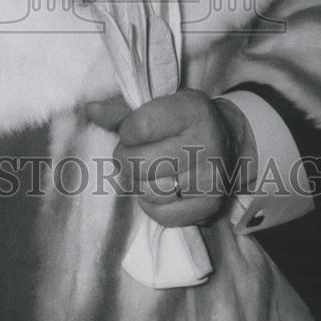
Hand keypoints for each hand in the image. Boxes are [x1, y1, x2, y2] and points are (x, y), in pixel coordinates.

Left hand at [87, 89, 256, 226]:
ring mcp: (209, 177)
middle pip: (138, 163)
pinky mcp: (210, 206)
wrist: (229, 144)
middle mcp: (205, 143)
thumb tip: (91, 110)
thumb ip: (122, 112)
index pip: (138, 127)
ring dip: (137, 184)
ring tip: (146, 172)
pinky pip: (161, 215)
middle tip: (132, 156)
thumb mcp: (159, 106)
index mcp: (190, 110)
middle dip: (125, 160)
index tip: (131, 132)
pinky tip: (158, 189)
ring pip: (147, 191)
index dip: (125, 132)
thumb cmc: (182, 122)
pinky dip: (151, 205)